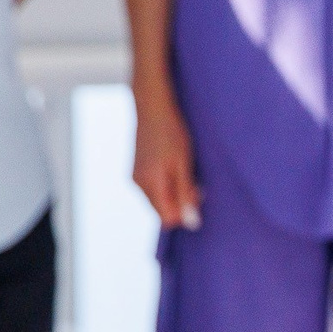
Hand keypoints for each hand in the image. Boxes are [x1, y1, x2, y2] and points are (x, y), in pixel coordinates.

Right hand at [133, 86, 202, 230]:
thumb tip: (191, 223)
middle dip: (181, 203)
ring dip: (174, 193)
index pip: (167, 218)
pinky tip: (174, 168)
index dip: (185, 213)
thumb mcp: (184, 164)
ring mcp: (135, 178)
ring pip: (158, 200)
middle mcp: (139, 184)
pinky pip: (153, 189)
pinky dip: (166, 185)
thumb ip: (185, 193)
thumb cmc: (172, 133)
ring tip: (185, 171)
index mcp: (150, 184)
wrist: (152, 108)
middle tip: (195, 182)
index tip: (197, 195)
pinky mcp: (136, 171)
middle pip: (162, 210)